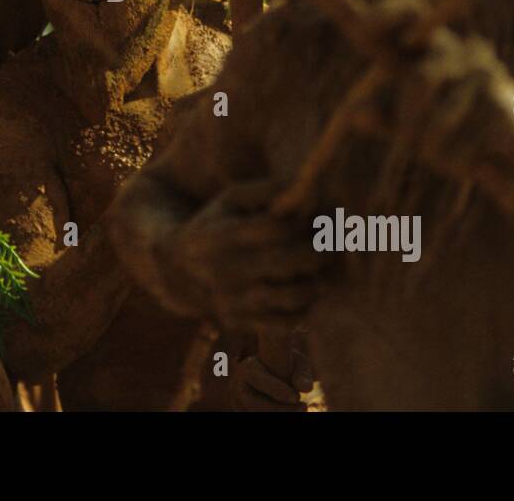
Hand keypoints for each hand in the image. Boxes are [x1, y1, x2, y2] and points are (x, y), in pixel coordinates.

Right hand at [169, 179, 323, 330]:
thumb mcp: (232, 198)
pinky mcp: (240, 323)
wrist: (179, 268)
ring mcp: (230, 301)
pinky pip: (287, 323)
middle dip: (321, 250)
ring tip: (319, 267)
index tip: (324, 216)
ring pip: (292, 296)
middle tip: (334, 242)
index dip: (307, 221)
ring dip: (316, 280)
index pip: (275, 228)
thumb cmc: (217, 223)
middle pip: (288, 262)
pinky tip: (304, 288)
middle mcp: (222, 271)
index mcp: (218, 235)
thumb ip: (269, 191)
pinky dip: (306, 307)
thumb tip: (310, 190)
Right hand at [233, 353, 310, 411]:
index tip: (296, 397)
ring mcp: (237, 401)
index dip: (277, 390)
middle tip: (304, 406)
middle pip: (255, 404)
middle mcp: (238, 384)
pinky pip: (254, 415)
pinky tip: (288, 411)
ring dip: (280, 414)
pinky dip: (274, 416)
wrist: (270, 375)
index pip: (259, 379)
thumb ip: (302, 373)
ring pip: (256, 413)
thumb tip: (306, 388)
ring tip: (300, 409)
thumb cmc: (287, 366)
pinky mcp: (241, 411)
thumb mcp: (297, 363)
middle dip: (281, 409)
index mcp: (249, 367)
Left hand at [370, 24, 513, 184]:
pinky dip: (458, 162)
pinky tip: (475, 164)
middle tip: (414, 145)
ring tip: (446, 159)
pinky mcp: (505, 108)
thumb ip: (388, 122)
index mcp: (439, 53)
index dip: (389, 10)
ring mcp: (488, 78)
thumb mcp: (420, 131)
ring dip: (433, 147)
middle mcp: (464, 54)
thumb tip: (355, 115)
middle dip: (410, 120)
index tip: (361, 30)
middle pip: (420, 80)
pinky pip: (461, 143)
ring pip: (437, 117)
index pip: (415, 12)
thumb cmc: (466, 136)